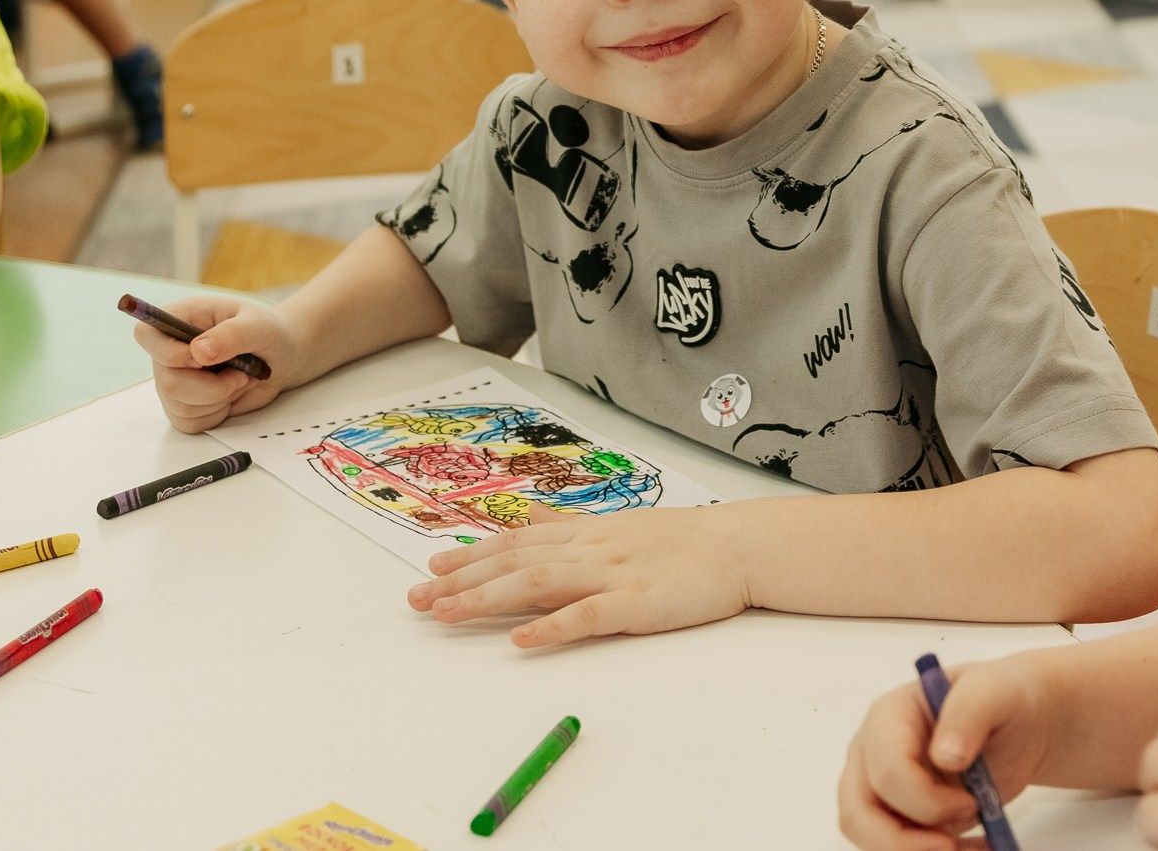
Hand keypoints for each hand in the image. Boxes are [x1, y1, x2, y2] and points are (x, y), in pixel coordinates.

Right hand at [134, 295, 302, 432]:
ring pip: (179, 406)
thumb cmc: (268, 334)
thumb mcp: (258, 326)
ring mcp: (173, 380)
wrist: (281, 359)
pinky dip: (218, 413)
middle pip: (166, 381)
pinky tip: (231, 395)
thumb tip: (198, 351)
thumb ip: (231, 335)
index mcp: (181, 319)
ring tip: (239, 379)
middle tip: (241, 373)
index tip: (204, 358)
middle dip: (212, 386)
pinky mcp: (184, 406)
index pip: (146, 333)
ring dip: (219, 398)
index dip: (170, 352)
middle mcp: (169, 351)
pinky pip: (190, 422)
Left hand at [407, 504, 752, 648]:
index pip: (518, 541)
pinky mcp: (638, 604)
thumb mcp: (622, 527)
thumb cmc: (684, 541)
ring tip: (446, 614)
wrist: (739, 545)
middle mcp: (591, 549)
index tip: (432, 565)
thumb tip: (531, 516)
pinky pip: (588, 616)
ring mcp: (613, 575)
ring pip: (538, 585)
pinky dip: (553, 627)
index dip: (473, 553)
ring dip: (487, 599)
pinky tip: (522, 642)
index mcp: (588, 533)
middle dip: (462, 580)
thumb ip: (574, 527)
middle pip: (514, 563)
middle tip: (417, 598)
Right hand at [838, 658, 1051, 850]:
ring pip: (871, 839)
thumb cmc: (999, 699)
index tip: (971, 804)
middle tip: (953, 846)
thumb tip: (944, 756)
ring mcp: (881, 789)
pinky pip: (899, 848)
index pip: (886, 772)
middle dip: (904, 842)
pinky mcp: (898, 815)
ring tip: (970, 846)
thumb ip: (969, 713)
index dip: (926, 800)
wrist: (1016, 723)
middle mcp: (872, 755)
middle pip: (858, 814)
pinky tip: (975, 847)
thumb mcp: (993, 692)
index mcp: (888, 718)